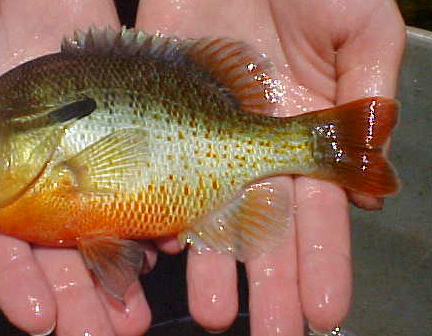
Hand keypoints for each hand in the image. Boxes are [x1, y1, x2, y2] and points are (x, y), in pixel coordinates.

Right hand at [0, 1, 152, 334]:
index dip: (15, 279)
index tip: (43, 322)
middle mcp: (29, 147)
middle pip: (59, 232)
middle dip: (81, 284)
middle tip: (109, 330)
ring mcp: (77, 120)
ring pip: (106, 198)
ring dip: (127, 249)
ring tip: (145, 298)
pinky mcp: (118, 82)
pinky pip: (143, 141)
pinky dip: (159, 184)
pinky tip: (176, 226)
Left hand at [137, 0, 403, 333]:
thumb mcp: (358, 25)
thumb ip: (370, 89)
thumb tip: (377, 175)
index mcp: (303, 134)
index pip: (319, 213)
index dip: (324, 261)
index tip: (324, 308)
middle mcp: (253, 147)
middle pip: (266, 228)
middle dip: (272, 284)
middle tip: (273, 332)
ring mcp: (204, 136)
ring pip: (210, 213)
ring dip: (216, 266)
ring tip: (219, 313)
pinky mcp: (159, 116)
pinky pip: (158, 171)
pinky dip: (163, 210)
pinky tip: (169, 249)